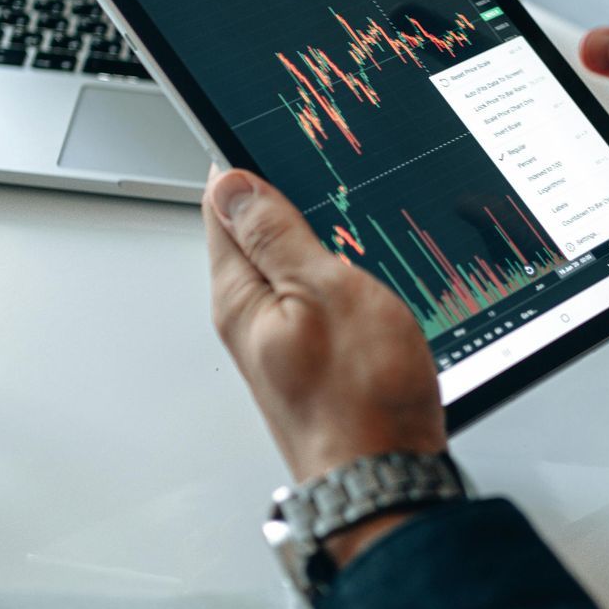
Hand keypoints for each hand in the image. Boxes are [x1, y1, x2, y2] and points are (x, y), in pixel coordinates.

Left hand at [204, 168, 445, 562]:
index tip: (272, 128)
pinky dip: (330, 268)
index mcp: (239, 294)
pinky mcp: (310, 357)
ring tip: (342, 202)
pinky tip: (357, 263)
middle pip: (251, 230)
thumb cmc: (361, 401)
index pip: (221, 203)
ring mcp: (279, 338)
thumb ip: (277, 236)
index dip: (244, 160)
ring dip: (310, 230)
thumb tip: (234, 183)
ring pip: (286, 261)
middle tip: (319, 159)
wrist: (387, 480)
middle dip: (280, 192)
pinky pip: (311, 293)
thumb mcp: (325, 293)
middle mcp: (249, 317)